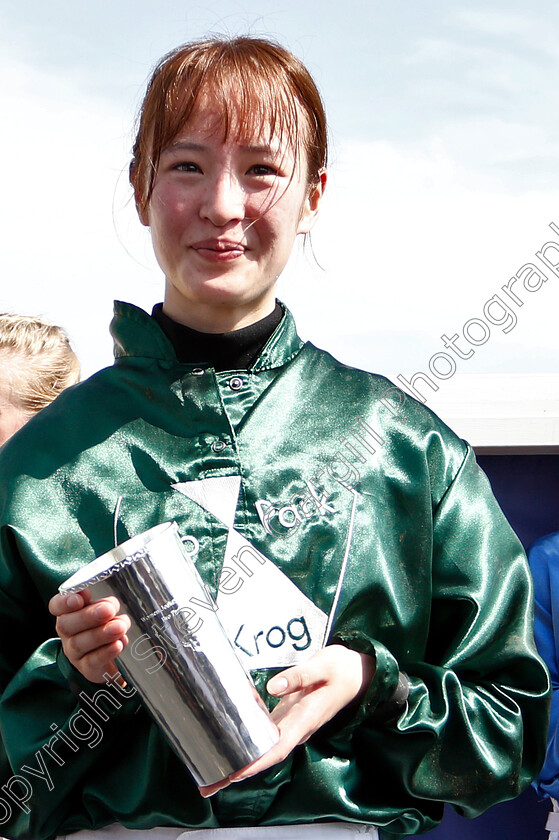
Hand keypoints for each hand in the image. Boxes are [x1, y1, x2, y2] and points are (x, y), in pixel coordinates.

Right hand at [49, 588, 129, 682]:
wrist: (110, 657)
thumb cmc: (105, 625)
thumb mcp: (105, 609)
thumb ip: (105, 604)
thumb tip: (109, 605)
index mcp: (68, 613)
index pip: (57, 606)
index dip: (64, 601)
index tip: (79, 598)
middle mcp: (67, 633)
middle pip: (67, 625)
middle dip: (88, 616)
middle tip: (108, 610)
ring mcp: (74, 653)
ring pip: (80, 644)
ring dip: (101, 634)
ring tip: (119, 627)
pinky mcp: (86, 669)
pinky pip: (92, 662)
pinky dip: (106, 652)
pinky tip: (118, 644)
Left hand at [199, 644, 375, 796]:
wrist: (357, 674)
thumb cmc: (341, 669)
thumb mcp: (323, 665)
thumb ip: (298, 675)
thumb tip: (273, 687)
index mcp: (306, 718)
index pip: (279, 747)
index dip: (257, 762)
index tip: (236, 773)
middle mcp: (297, 727)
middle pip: (266, 756)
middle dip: (238, 772)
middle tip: (208, 786)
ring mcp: (292, 724)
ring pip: (264, 749)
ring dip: (239, 762)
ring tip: (211, 774)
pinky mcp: (288, 717)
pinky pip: (265, 736)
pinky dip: (247, 745)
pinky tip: (230, 745)